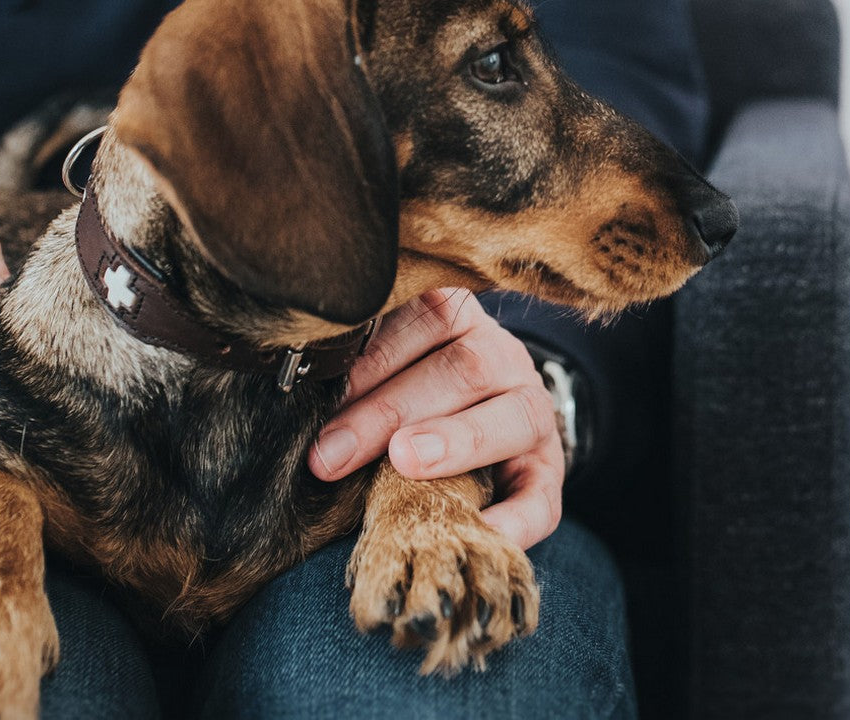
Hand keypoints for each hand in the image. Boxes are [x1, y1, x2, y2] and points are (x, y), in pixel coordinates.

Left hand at [309, 288, 564, 550]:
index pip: (424, 322)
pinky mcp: (550, 472)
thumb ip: (362, 369)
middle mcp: (505, 357)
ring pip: (510, 418)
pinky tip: (478, 531)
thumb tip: (299, 399)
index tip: (319, 401)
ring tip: (403, 466)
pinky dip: (514, 519)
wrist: (497, 415)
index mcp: (462, 318)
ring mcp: (536, 412)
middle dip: (389, 412)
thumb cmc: (421, 389)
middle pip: (461, 370)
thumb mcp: (397, 360)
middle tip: (332, 453)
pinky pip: (542, 497)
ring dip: (452, 442)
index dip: (371, 361)